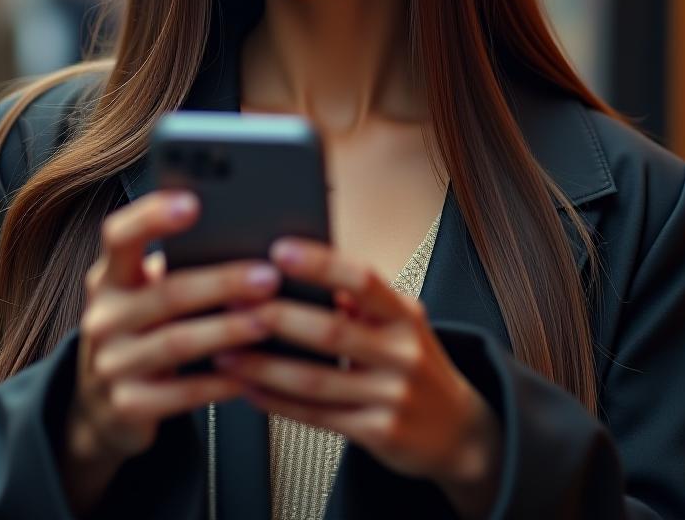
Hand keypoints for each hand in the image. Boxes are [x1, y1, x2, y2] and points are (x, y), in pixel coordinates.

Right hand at [63, 190, 281, 514]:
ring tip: (267, 320)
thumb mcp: (148, 292)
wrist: (103, 404)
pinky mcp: (127, 406)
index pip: (119, 235)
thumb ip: (182, 266)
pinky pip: (183, 392)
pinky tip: (253, 372)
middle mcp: (103, 316)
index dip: (152, 217)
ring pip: (177, 342)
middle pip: (166, 292)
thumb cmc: (146, 328)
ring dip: (228, 330)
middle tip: (269, 275)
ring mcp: (110, 364)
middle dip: (222, 282)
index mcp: (109, 276)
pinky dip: (222, 381)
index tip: (193, 202)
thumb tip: (252, 241)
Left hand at [214, 239, 501, 517]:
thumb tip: (308, 268)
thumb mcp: (401, 320)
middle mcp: (403, 353)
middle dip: (277, 317)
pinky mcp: (378, 434)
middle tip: (234, 304)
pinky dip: (277, 403)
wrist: (457, 431)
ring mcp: (392, 397)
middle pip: (332, 332)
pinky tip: (250, 389)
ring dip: (263, 367)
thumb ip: (360, 298)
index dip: (320, 262)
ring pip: (315, 381)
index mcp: (405, 314)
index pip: (363, 279)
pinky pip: (316, 417)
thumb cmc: (416, 364)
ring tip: (226, 351)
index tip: (279, 249)